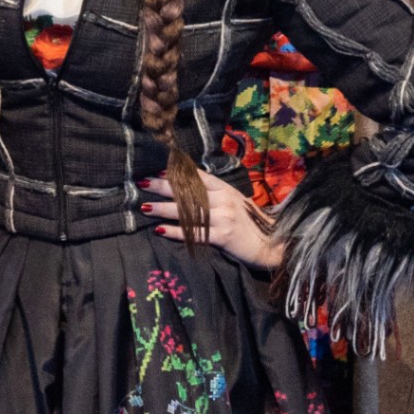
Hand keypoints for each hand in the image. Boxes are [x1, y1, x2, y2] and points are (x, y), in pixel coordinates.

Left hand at [141, 172, 284, 271]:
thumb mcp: (234, 200)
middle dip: (162, 187)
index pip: (197, 177)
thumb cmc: (249, 221)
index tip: (156, 169)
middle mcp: (223, 200)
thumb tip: (186, 181)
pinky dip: (176, 232)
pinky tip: (160, 230)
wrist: (272, 243)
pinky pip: (195, 233)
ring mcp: (224, 218)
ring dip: (164, 209)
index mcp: (225, 189)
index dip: (176, 173)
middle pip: (188, 192)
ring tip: (145, 207)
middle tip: (141, 183)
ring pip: (188, 212)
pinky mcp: (223, 237)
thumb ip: (213, 192)